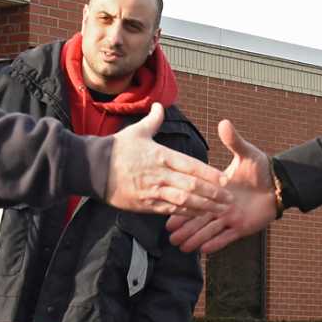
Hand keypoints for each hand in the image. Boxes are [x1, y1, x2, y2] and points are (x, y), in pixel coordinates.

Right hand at [106, 104, 228, 215]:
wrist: (91, 168)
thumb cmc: (116, 149)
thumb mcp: (136, 132)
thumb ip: (153, 121)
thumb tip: (159, 105)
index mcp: (161, 155)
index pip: (191, 165)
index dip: (210, 173)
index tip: (226, 179)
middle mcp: (159, 174)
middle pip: (192, 186)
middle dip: (213, 194)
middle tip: (230, 199)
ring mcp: (152, 191)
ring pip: (184, 201)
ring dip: (204, 207)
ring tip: (220, 211)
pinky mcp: (145, 205)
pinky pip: (170, 211)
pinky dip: (186, 214)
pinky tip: (200, 215)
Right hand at [166, 118, 277, 253]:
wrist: (280, 185)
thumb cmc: (262, 170)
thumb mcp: (247, 155)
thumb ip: (234, 141)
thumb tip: (224, 122)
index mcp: (217, 189)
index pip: (195, 196)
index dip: (182, 203)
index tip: (167, 206)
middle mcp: (220, 205)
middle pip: (198, 218)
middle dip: (183, 227)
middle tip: (168, 236)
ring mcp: (230, 218)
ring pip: (209, 230)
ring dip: (195, 238)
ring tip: (180, 246)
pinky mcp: (242, 228)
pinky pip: (226, 238)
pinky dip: (215, 244)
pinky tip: (202, 250)